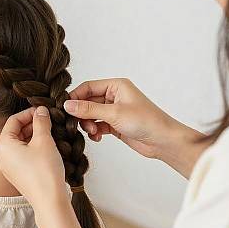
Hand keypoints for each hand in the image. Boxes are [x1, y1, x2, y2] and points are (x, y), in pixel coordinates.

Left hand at [0, 106, 68, 205]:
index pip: (14, 120)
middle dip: (33, 124)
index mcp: (2, 144)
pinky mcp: (15, 174)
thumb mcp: (44, 140)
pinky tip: (47, 146)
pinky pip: (22, 155)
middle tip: (49, 120)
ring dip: (34, 135)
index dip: (29, 113)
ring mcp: (6, 166)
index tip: (43, 111)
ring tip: (50, 132)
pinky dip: (32, 147)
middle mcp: (0, 155)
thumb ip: (41, 121)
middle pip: (16, 131)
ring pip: (20, 143)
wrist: (48, 200)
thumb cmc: (44, 171)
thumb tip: (41, 110)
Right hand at [64, 78, 209, 177]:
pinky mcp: (115, 124)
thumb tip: (67, 105)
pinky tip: (97, 137)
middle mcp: (114, 96)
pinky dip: (94, 131)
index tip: (65, 108)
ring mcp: (114, 110)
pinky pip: (97, 124)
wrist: (164, 141)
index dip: (75, 97)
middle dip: (82, 114)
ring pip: (91, 114)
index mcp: (116, 86)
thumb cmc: (146, 121)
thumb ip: (88, 109)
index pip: (88, 87)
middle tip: (77, 124)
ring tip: (93, 132)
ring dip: (88, 124)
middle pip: (87, 101)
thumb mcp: (114, 113)